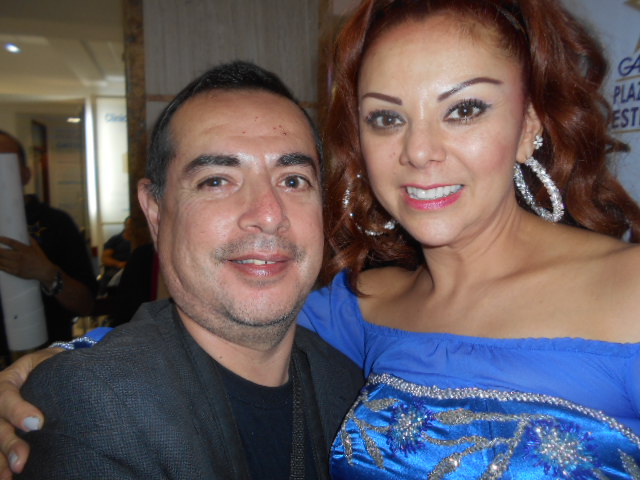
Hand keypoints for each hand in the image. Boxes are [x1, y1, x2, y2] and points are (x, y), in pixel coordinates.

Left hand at [0, 237, 54, 284]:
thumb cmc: (40, 258)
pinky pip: (4, 269)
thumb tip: (27, 234)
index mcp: (24, 249)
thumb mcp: (37, 248)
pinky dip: (0, 266)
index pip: (12, 243)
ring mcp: (17, 265)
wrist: (44, 270)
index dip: (4, 240)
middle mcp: (20, 256)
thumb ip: (32, 240)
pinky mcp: (16, 272)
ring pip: (2, 261)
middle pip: (3, 252)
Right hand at [0, 348, 61, 476]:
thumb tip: (83, 378)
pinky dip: (1, 465)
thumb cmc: (48, 367)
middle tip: (21, 461)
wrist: (42, 371)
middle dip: (9, 444)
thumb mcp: (49, 361)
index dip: (18, 411)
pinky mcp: (2, 433)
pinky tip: (8, 477)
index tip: (37, 424)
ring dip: (1, 459)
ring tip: (9, 476)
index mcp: (7, 381)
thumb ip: (56, 368)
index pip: (6, 396)